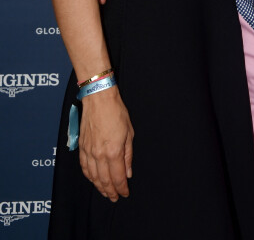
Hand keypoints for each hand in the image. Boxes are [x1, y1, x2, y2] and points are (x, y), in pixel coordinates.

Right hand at [79, 86, 133, 200]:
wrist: (99, 99)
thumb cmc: (116, 112)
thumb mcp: (129, 132)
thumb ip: (128, 155)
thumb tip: (128, 172)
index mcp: (113, 152)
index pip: (118, 177)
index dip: (122, 188)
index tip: (125, 193)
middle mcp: (99, 155)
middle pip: (104, 180)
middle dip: (110, 191)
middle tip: (115, 198)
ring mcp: (88, 151)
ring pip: (93, 176)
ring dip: (99, 187)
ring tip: (105, 192)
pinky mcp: (82, 147)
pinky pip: (84, 167)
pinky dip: (88, 176)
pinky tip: (92, 179)